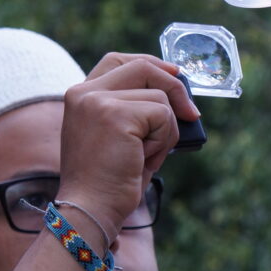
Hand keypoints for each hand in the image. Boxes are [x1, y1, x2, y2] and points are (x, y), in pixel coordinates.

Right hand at [56, 54, 199, 239]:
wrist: (90, 210)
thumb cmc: (108, 181)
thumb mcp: (119, 138)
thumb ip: (135, 110)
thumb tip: (179, 98)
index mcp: (80, 97)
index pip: (117, 61)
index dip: (150, 64)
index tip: (174, 74)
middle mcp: (84, 93)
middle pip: (142, 67)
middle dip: (174, 87)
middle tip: (190, 113)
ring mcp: (98, 101)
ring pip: (159, 96)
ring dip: (165, 130)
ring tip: (146, 156)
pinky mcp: (115, 114)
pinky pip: (162, 115)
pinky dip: (163, 141)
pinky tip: (144, 160)